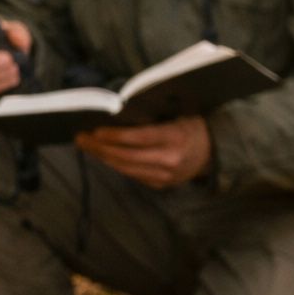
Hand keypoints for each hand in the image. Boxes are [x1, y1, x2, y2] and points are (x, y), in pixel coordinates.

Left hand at [74, 116, 211, 188]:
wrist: (213, 153)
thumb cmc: (191, 126)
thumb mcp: (179, 113)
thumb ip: (154, 114)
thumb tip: (118, 109)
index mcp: (175, 137)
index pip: (140, 138)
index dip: (116, 136)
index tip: (95, 131)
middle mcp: (170, 160)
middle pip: (127, 156)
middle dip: (100, 147)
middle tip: (80, 138)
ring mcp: (165, 176)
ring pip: (126, 167)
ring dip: (102, 156)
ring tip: (85, 145)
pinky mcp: (160, 185)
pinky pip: (132, 174)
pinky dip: (115, 164)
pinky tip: (102, 155)